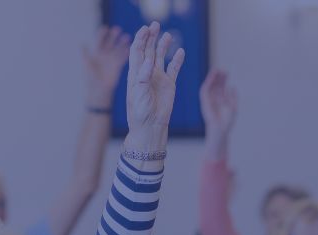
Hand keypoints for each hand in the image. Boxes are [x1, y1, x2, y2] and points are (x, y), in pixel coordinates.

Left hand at [85, 26, 130, 108]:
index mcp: (96, 54)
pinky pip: (123, 58)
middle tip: (118, 30)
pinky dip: (126, 53)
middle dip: (114, 36)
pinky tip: (131, 48)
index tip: (106, 28)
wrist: (98, 91)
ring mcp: (112, 61)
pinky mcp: (118, 67)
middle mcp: (104, 56)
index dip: (102, 34)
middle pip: (110, 43)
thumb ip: (85, 54)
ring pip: (118, 49)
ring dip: (122, 43)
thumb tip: (81, 43)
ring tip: (127, 37)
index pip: (99, 41)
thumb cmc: (90, 79)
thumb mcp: (87, 65)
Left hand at [124, 23, 184, 138]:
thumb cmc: (140, 114)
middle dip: (151, 37)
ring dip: (163, 45)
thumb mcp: (138, 95)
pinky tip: (181, 51)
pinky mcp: (169, 85)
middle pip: (148, 50)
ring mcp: (158, 78)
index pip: (137, 52)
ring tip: (167, 34)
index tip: (145, 29)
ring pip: (161, 57)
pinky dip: (177, 60)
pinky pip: (174, 69)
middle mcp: (146, 74)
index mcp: (136, 74)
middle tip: (155, 24)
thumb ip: (143, 77)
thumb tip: (149, 60)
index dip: (140, 39)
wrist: (150, 127)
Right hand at [199, 69, 236, 150]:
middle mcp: (214, 100)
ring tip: (217, 71)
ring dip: (212, 78)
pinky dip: (207, 84)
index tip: (226, 72)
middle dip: (218, 77)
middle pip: (215, 85)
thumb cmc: (227, 122)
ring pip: (209, 86)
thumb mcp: (233, 107)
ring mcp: (208, 101)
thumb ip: (233, 97)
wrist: (220, 130)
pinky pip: (204, 91)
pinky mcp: (204, 103)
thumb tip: (232, 86)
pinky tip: (211, 78)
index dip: (223, 80)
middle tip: (223, 70)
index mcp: (220, 101)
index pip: (221, 88)